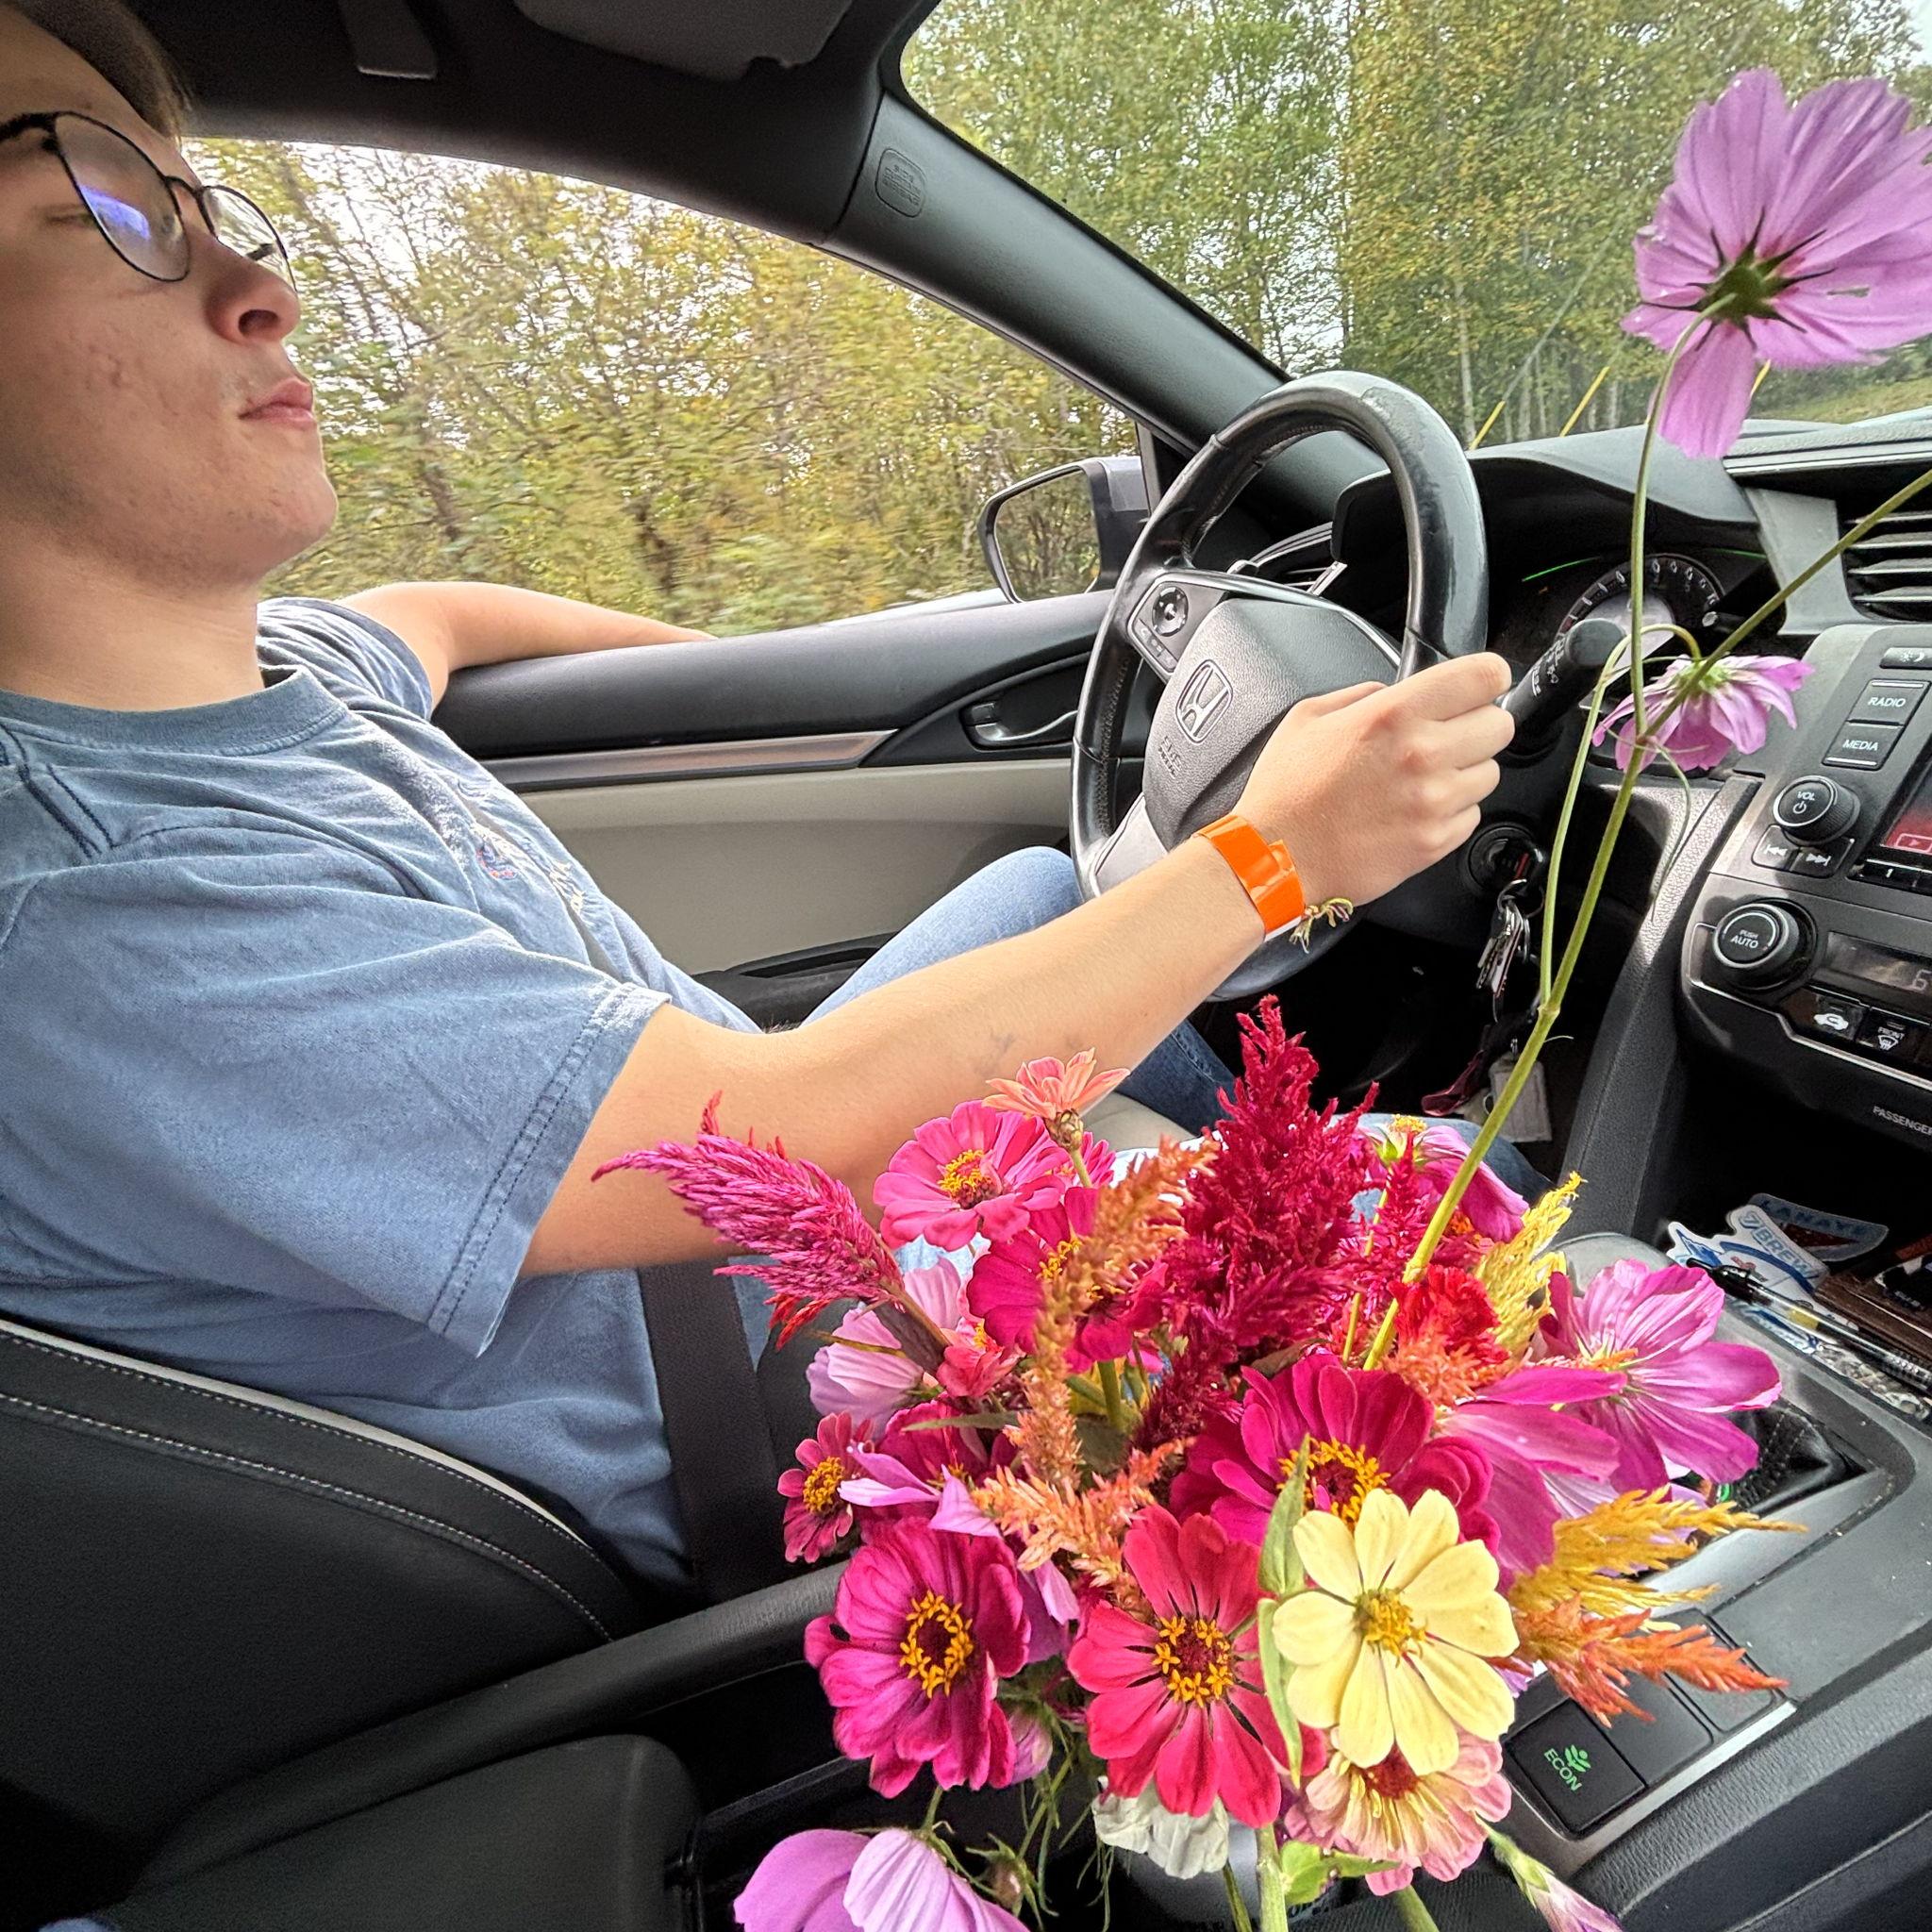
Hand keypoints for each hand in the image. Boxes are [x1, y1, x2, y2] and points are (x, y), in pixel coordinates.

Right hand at [1232, 654, 1514, 906]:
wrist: (1274, 859)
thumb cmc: (1286, 793)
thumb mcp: (1308, 717)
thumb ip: (1362, 695)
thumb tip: (1392, 693)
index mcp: (1393, 714)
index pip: (1483, 676)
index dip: (1487, 677)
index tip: (1481, 684)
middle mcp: (1422, 754)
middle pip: (1500, 725)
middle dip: (1477, 726)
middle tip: (1448, 736)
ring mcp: (1433, 801)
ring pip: (1490, 773)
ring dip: (1464, 772)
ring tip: (1422, 781)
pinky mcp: (1435, 841)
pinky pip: (1471, 814)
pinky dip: (1451, 811)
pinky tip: (1413, 811)